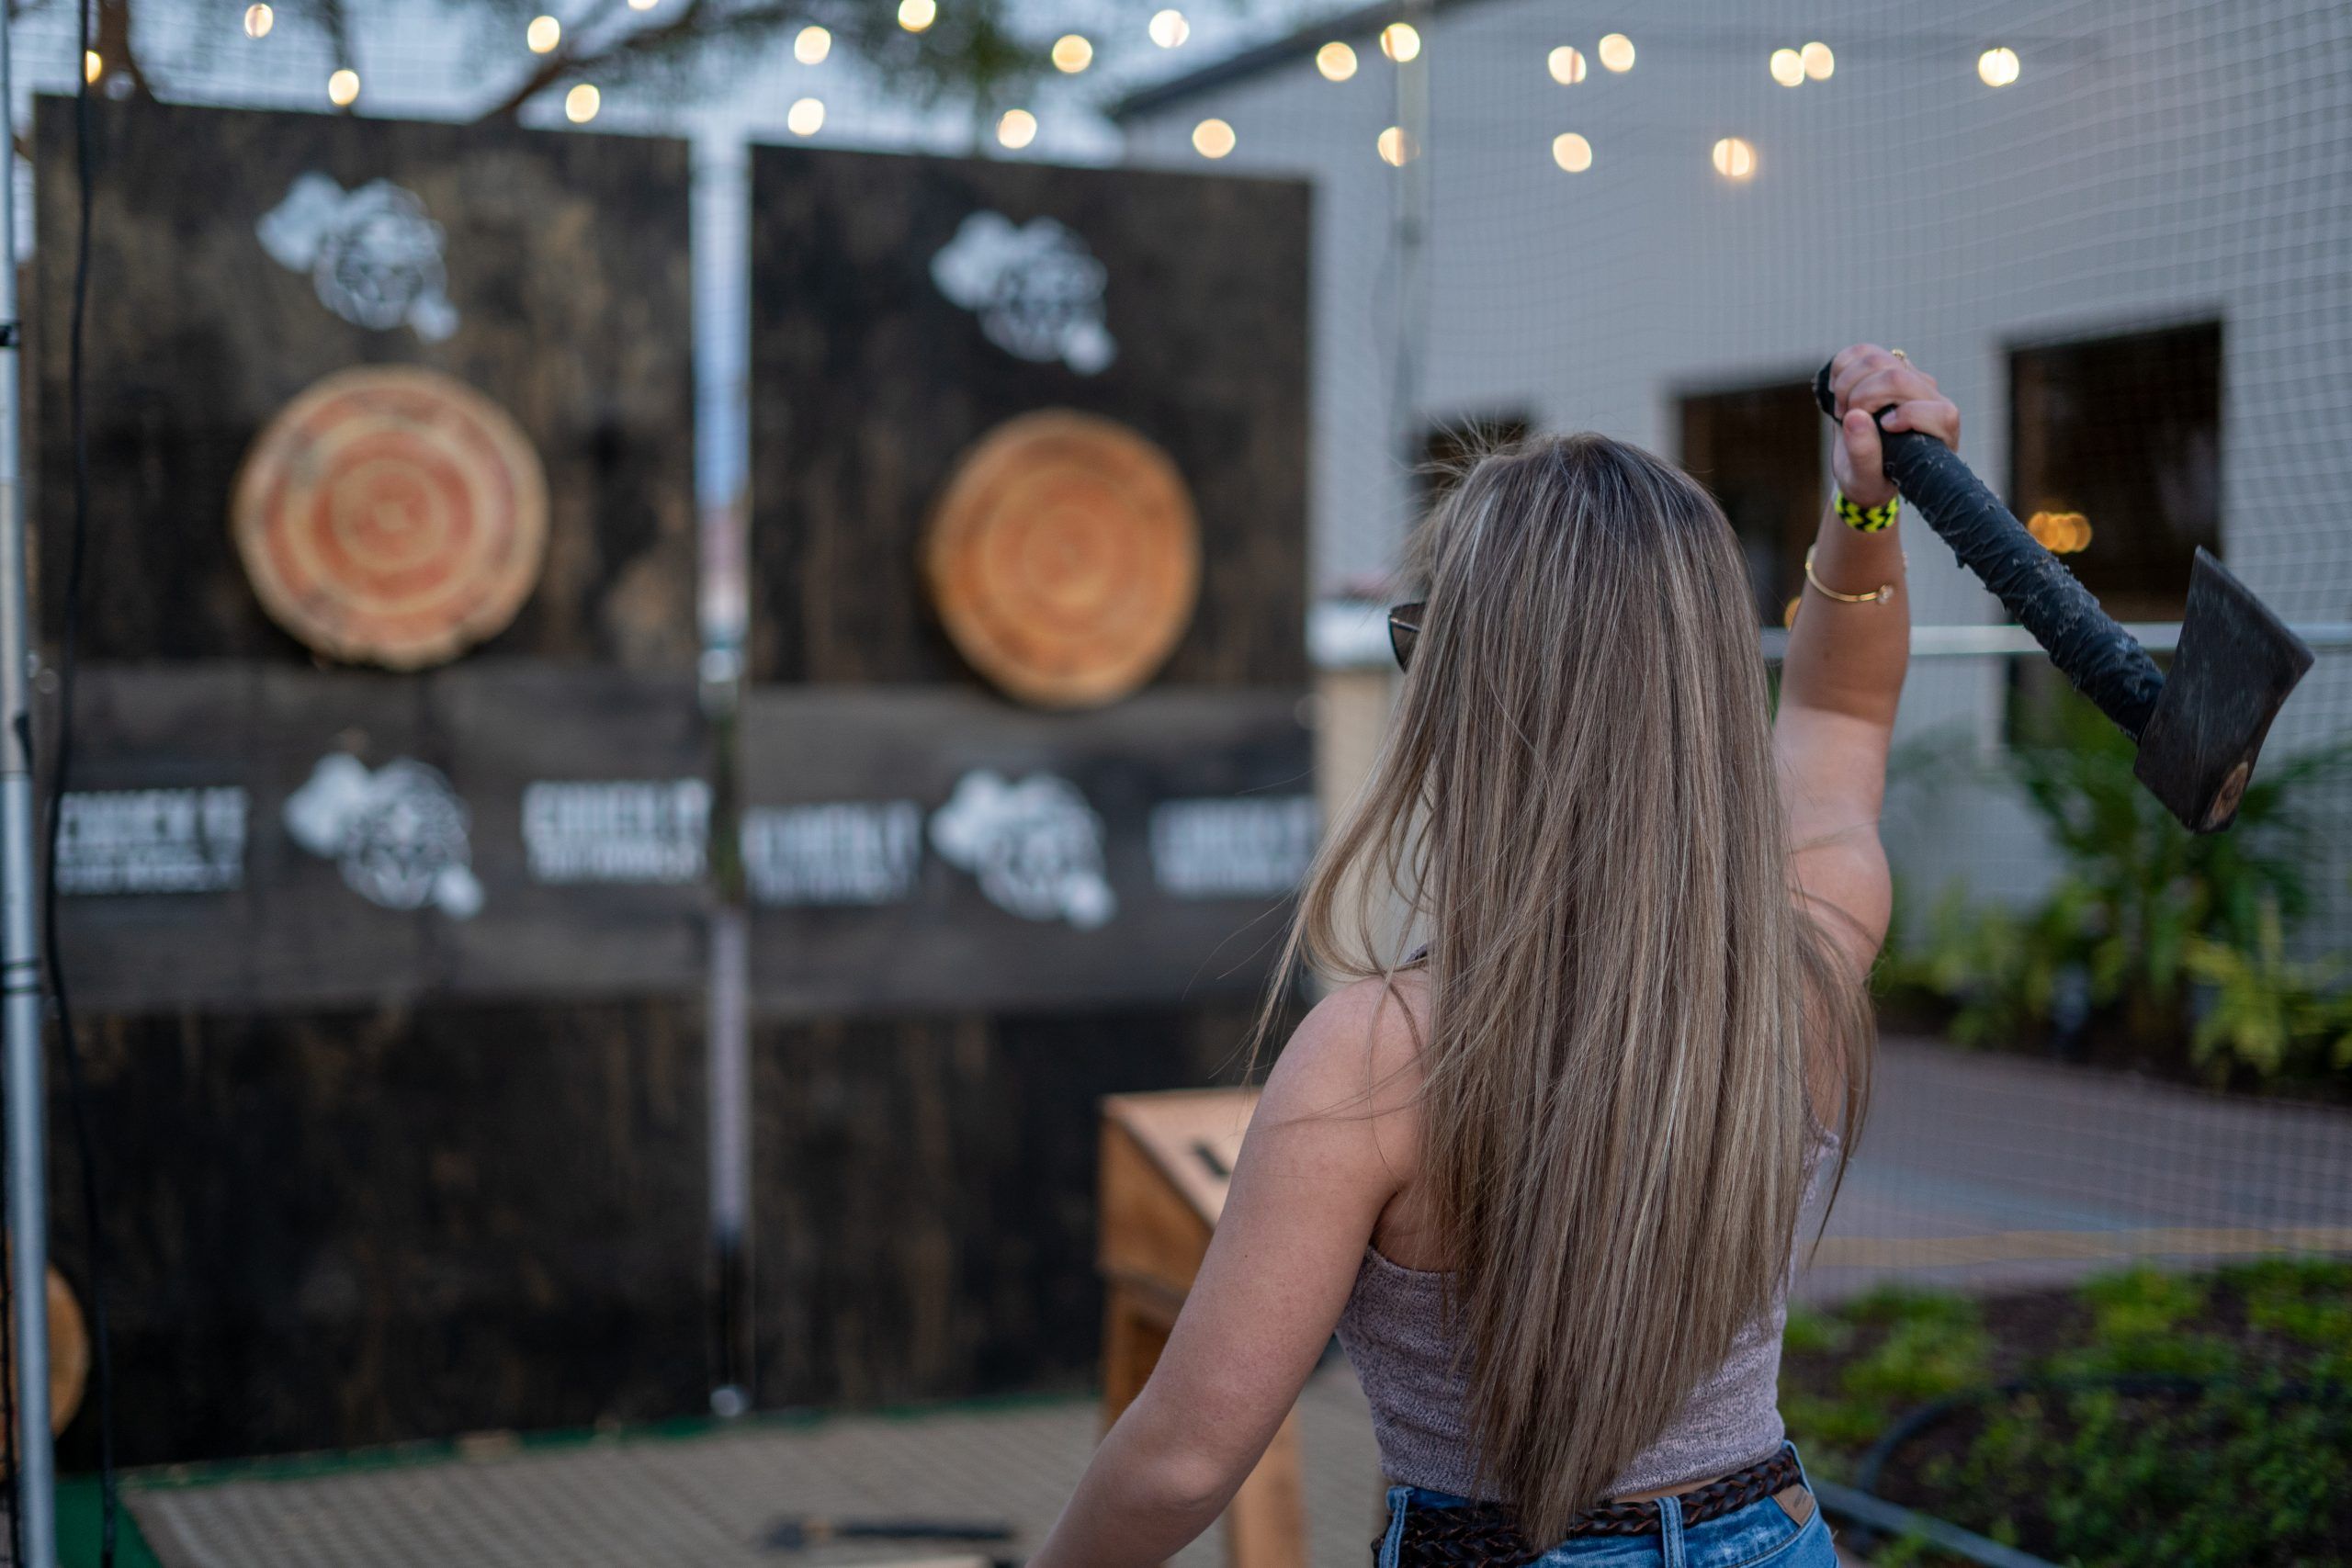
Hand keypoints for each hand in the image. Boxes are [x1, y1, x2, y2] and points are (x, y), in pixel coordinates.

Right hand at [1828, 344, 1959, 508]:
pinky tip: (1840, 394)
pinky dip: (1840, 370)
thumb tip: (1855, 417)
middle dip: (1860, 397)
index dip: (1908, 416)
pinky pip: (1859, 351)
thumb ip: (1864, 456)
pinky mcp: (1886, 364)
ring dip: (1846, 384)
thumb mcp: (1865, 481)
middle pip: (1896, 377)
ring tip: (1842, 411)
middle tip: (1846, 419)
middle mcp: (1929, 398)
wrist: (1863, 465)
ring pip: (1875, 358)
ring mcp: (1907, 377)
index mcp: (1940, 432)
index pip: (1936, 411)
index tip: (1884, 430)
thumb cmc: (1872, 479)